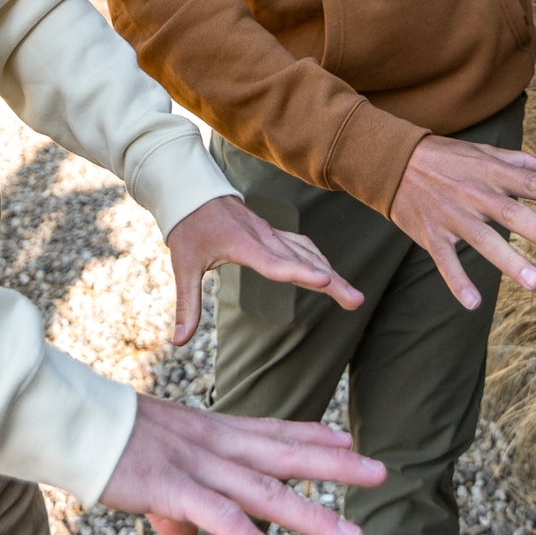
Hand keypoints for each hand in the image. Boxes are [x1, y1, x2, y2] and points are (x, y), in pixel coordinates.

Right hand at [99, 394, 385, 534]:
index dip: (311, 434)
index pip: (270, 429)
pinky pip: (223, 521)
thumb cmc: (111, 441)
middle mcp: (214, 443)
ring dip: (312, 515)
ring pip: (265, 492)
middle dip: (335, 464)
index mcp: (209, 430)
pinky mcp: (175, 489)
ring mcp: (198, 465)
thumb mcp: (155, 462)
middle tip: (381, 471)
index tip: (346, 439)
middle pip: (284, 454)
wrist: (76, 420)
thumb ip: (180, 497)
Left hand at [166, 195, 361, 344]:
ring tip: (354, 297)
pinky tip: (331, 274)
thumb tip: (178, 341)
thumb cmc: (189, 228)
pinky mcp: (273, 232)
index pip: (274, 263)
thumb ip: (186, 304)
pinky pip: (302, 245)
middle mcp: (263, 236)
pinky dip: (319, 259)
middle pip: (302, 259)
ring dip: (332, 272)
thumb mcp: (183, 264)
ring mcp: (271, 233)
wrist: (194, 192)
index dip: (300, 273)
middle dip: (331, 280)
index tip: (326, 281)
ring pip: (308, 251)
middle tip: (357, 301)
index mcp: (242, 243)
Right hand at [388, 135, 535, 307]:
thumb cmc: (443, 157)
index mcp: (489, 172)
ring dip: (509, 261)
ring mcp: (451, 215)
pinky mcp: (430, 234)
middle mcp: (473, 193)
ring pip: (482, 240)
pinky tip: (473, 302)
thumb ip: (518, 162)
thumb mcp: (480, 152)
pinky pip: (444, 260)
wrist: (390, 162)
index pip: (529, 182)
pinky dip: (456, 281)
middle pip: (509, 213)